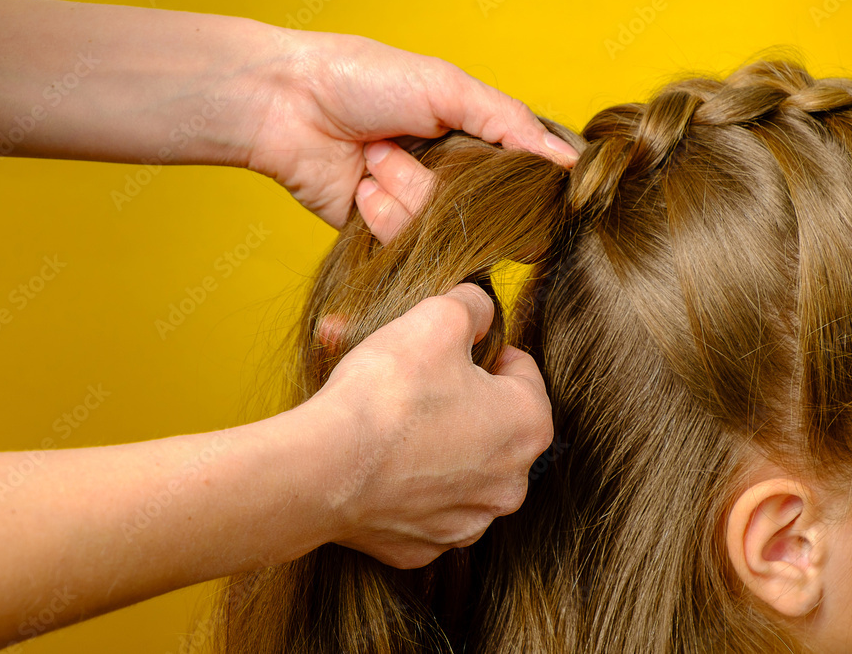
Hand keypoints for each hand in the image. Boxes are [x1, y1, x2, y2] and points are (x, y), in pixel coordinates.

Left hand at [246, 28, 578, 230]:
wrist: (287, 105)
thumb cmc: (362, 79)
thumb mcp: (447, 86)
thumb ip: (510, 123)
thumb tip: (570, 164)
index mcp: (472, 141)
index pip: (520, 183)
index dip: (521, 190)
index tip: (514, 185)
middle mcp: (450, 182)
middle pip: (485, 216)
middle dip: (446, 181)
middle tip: (408, 143)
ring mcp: (416, 213)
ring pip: (444, 231)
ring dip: (405, 188)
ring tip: (373, 155)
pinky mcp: (383, 239)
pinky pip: (406, 246)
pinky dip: (382, 213)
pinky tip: (360, 185)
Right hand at [313, 283, 554, 568]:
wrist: (324, 467)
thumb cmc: (388, 393)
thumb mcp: (437, 318)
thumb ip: (472, 306)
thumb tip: (480, 309)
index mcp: (528, 427)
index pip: (523, 374)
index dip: (487, 353)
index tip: (454, 351)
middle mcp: (510, 485)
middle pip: (495, 427)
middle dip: (465, 403)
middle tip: (421, 383)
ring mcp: (467, 522)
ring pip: (462, 472)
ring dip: (440, 448)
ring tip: (397, 423)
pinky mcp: (423, 546)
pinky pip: (424, 507)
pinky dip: (408, 487)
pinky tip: (381, 466)